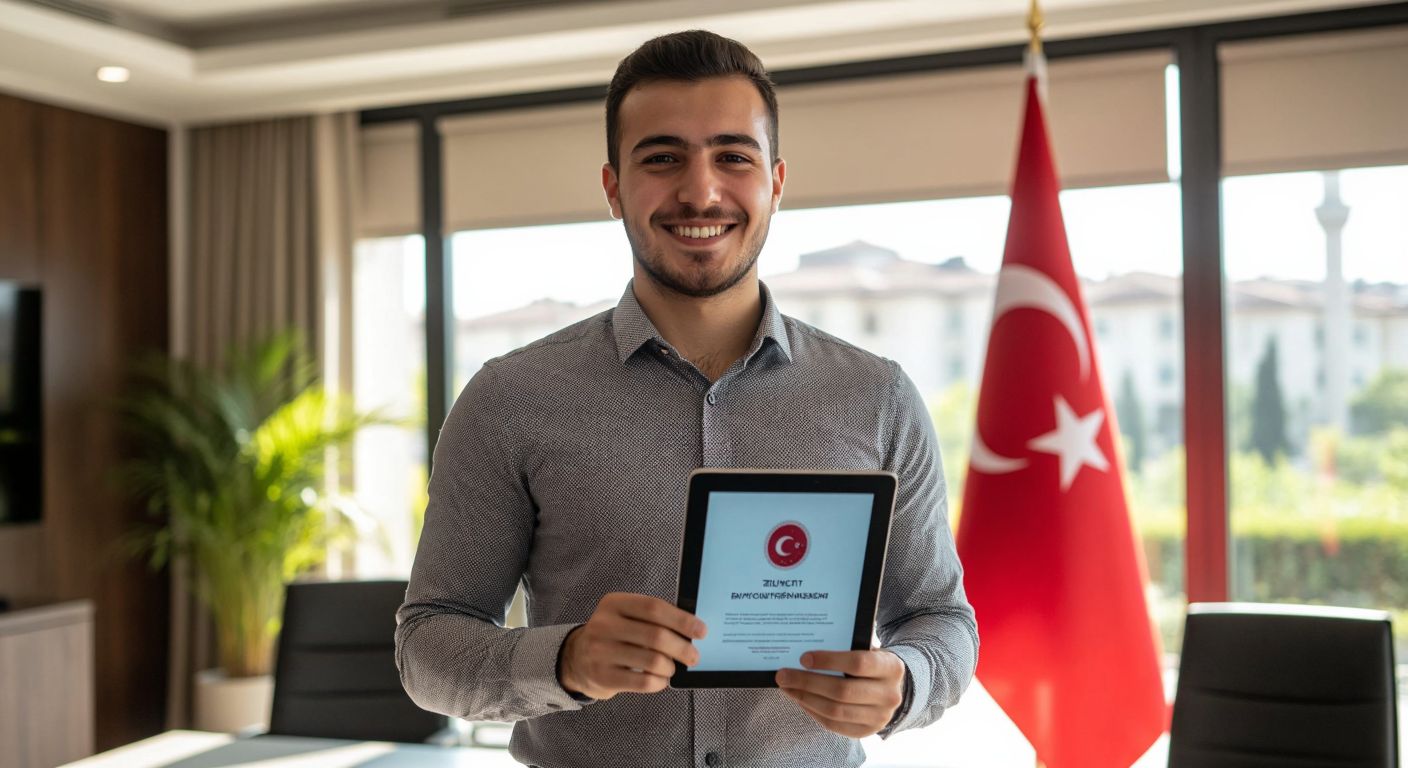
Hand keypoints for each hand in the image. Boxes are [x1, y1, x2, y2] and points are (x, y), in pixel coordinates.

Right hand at [558, 592, 706, 699]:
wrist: (576, 658)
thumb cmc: (612, 635)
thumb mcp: (624, 616)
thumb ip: (652, 618)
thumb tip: (691, 629)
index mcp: (614, 603)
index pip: (654, 607)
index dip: (682, 619)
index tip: (701, 630)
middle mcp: (604, 624)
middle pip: (656, 635)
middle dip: (682, 648)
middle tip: (694, 656)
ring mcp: (600, 651)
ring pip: (652, 661)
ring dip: (671, 667)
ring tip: (672, 668)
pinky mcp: (602, 676)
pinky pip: (643, 682)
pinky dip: (659, 682)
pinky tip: (660, 679)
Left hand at [775, 649, 905, 737]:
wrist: (893, 689)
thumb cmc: (872, 664)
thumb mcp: (868, 651)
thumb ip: (846, 648)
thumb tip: (806, 653)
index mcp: (891, 668)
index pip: (858, 663)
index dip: (829, 661)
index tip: (803, 658)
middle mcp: (889, 695)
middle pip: (842, 691)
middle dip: (807, 682)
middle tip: (783, 675)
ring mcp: (879, 717)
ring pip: (834, 710)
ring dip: (805, 698)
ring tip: (787, 687)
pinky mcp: (866, 731)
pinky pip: (833, 724)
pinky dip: (812, 710)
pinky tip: (800, 698)